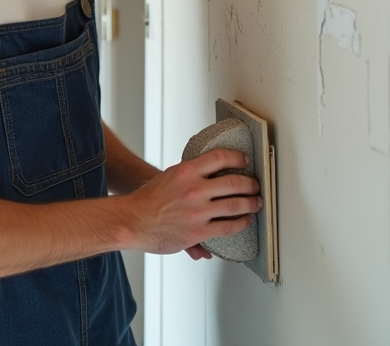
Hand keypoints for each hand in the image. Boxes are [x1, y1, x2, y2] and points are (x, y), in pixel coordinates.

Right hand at [124, 148, 261, 255]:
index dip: (237, 158)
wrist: (133, 220)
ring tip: (256, 203)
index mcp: (187, 171)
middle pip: (235, 182)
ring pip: (236, 205)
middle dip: (251, 184)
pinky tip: (245, 221)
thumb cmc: (148, 200)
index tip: (245, 161)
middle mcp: (194, 190)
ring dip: (251, 203)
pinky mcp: (198, 231)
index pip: (220, 158)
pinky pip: (228, 227)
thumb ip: (190, 175)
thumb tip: (208, 170)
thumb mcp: (169, 177)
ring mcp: (198, 211)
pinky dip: (241, 224)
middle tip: (256, 185)